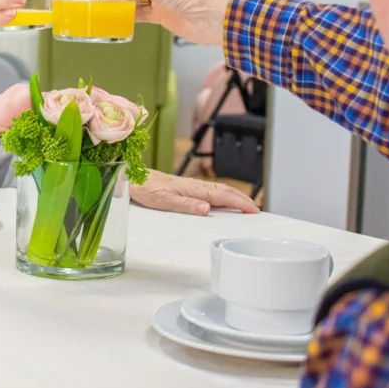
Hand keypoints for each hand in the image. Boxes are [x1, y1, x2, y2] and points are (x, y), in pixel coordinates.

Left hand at [131, 170, 258, 215]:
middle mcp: (193, 185)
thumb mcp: (163, 201)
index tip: (253, 210)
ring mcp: (190, 185)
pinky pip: (210, 190)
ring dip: (234, 195)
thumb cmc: (145, 189)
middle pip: (223, 190)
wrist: (132, 177)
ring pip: (218, 189)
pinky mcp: (185, 186)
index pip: (221, 196)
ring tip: (246, 203)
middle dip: (241, 198)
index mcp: (191, 189)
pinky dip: (222, 194)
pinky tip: (222, 198)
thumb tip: (207, 209)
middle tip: (256, 209)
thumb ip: (185, 205)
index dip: (238, 203)